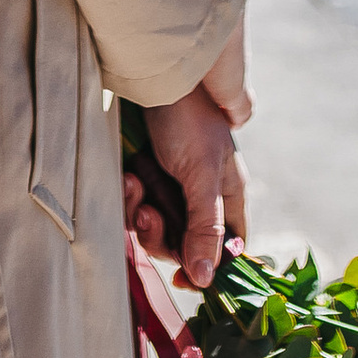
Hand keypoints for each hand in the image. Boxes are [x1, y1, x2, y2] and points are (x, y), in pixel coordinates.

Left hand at [126, 68, 250, 288]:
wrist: (150, 76)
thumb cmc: (187, 119)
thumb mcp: (201, 174)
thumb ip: (205, 226)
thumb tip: (207, 281)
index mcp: (229, 194)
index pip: (229, 247)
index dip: (209, 268)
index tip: (184, 279)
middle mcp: (203, 195)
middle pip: (186, 244)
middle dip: (163, 235)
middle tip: (148, 214)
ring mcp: (174, 186)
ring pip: (158, 228)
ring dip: (142, 214)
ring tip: (135, 185)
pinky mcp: (147, 177)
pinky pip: (138, 207)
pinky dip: (130, 197)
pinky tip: (128, 176)